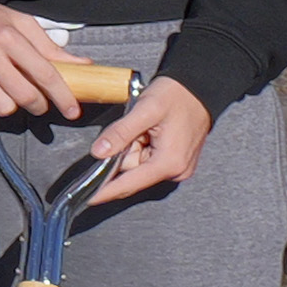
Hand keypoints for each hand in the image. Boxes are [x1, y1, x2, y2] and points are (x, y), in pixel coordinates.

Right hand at [0, 0, 96, 127]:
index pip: (44, 74)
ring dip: (10, 106)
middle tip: (37, 101)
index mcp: (7, 36)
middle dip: (38, 105)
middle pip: (24, 96)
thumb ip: (49, 46)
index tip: (72, 110)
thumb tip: (82, 65)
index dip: (63, 96)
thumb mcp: (20, 22)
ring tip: (7, 94)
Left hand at [83, 75, 212, 206]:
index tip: (87, 199)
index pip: (129, 184)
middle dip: (121, 153)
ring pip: (135, 165)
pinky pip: (145, 159)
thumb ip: (121, 132)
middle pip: (130, 173)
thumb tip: (98, 152)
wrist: (199, 87)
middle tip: (133, 129)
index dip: (105, 191)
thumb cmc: (177, 96)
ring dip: (131, 147)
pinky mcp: (174, 161)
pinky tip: (147, 132)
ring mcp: (176, 167)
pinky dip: (139, 146)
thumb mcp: (145, 110)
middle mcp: (175, 171)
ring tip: (144, 126)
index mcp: (169, 163)